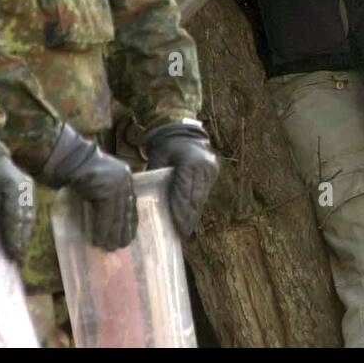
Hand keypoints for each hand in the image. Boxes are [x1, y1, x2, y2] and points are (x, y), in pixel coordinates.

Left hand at [0, 153, 35, 261]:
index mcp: (12, 186)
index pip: (14, 216)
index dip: (14, 235)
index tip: (13, 252)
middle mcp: (25, 187)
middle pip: (25, 218)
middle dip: (21, 239)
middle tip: (18, 257)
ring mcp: (29, 188)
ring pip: (29, 216)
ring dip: (25, 235)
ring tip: (21, 252)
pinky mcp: (30, 191)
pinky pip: (30, 212)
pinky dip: (26, 227)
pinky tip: (22, 240)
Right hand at [42, 125, 136, 251]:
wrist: (69, 158)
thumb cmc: (79, 169)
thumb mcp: (99, 180)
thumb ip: (107, 193)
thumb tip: (110, 218)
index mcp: (125, 175)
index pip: (132, 202)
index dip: (130, 220)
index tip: (130, 234)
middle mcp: (125, 179)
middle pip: (126, 211)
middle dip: (123, 230)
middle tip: (120, 246)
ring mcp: (117, 185)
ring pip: (117, 216)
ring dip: (112, 234)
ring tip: (109, 247)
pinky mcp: (108, 192)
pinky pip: (106, 217)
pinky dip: (102, 230)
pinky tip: (98, 240)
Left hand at [145, 122, 219, 237]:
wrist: (183, 130)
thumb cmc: (166, 144)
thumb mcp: (158, 159)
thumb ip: (156, 177)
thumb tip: (150, 200)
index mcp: (190, 162)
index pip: (184, 192)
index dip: (180, 211)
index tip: (178, 226)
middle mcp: (204, 166)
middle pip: (195, 197)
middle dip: (188, 216)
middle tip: (183, 233)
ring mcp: (210, 169)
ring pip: (201, 196)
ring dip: (194, 212)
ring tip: (187, 228)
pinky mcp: (212, 171)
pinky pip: (204, 191)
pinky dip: (197, 203)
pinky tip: (191, 215)